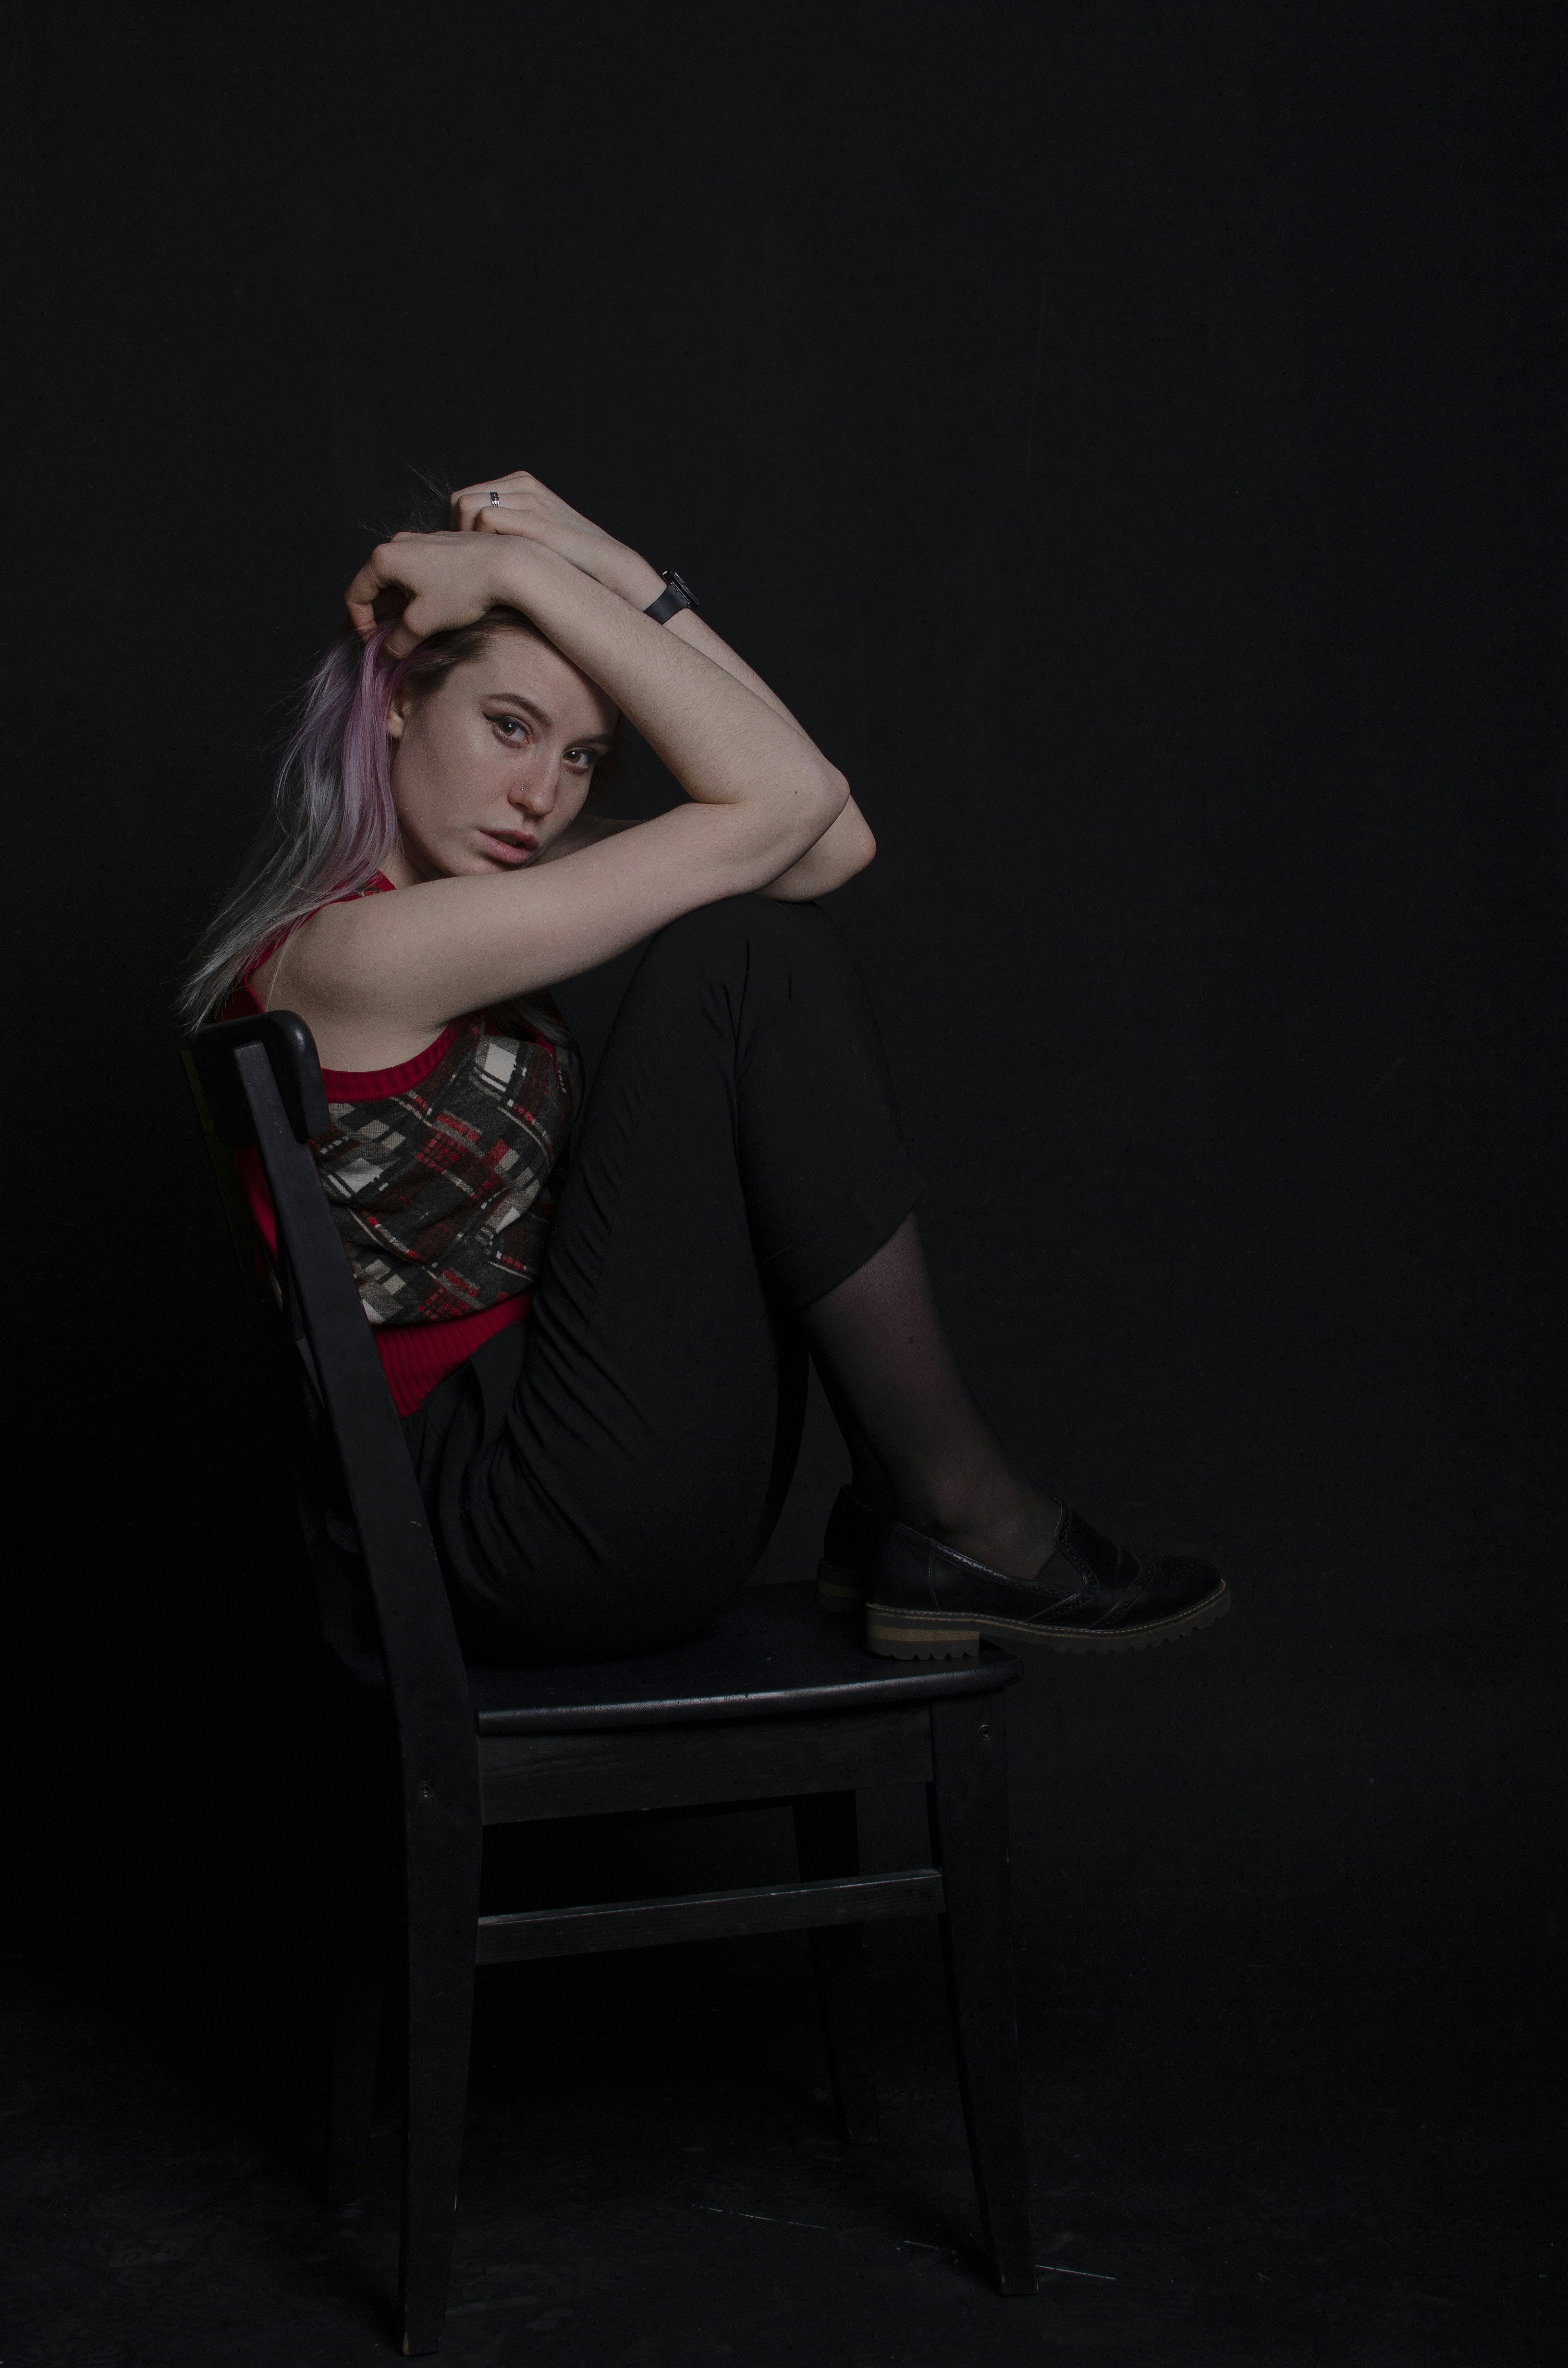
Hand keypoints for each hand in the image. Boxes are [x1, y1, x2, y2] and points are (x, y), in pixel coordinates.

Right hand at [343, 530, 542, 656]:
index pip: (354, 595)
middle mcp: (397, 543)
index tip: (376, 644)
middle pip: (374, 584)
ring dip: (400, 603)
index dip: (361, 624)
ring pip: (396, 577)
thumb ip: (397, 642)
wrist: (505, 565)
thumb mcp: (423, 622)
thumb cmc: (461, 590)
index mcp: (383, 559)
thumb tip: (382, 659)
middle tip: (396, 638)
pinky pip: (416, 569)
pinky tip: (437, 605)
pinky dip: (417, 590)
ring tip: (418, 624)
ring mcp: (418, 540)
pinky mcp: (438, 543)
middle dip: (381, 615)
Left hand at [446, 470, 662, 609]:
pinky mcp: (534, 518)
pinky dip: (479, 542)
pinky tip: (489, 565)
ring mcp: (528, 499)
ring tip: (476, 564)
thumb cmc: (568, 562)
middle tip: (467, 563)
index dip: (456, 529)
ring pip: (468, 506)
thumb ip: (507, 529)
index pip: (465, 498)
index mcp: (520, 485)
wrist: (607, 568)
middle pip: (460, 500)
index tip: (465, 557)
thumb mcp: (533, 537)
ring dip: (464, 537)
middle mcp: (521, 485)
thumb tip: (470, 545)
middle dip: (455, 532)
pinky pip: (486, 520)